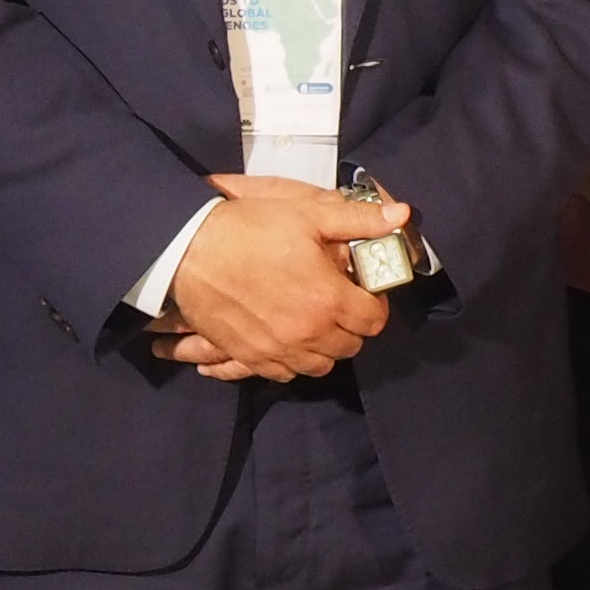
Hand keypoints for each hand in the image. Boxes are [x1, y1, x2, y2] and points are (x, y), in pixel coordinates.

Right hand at [159, 174, 404, 379]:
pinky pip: (284, 374)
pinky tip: (287, 338)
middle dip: (351, 326)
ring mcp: (278, 350)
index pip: (373, 319)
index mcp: (329, 300)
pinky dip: (292, 361)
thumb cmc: (248, 228)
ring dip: (324, 347)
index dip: (374, 304)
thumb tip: (401, 217)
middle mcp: (308, 333)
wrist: (188, 249)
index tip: (363, 291)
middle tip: (338, 303)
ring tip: (314, 322)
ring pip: (319, 365)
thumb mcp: (307, 215)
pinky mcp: (250, 357)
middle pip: (350, 346)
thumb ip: (357, 220)